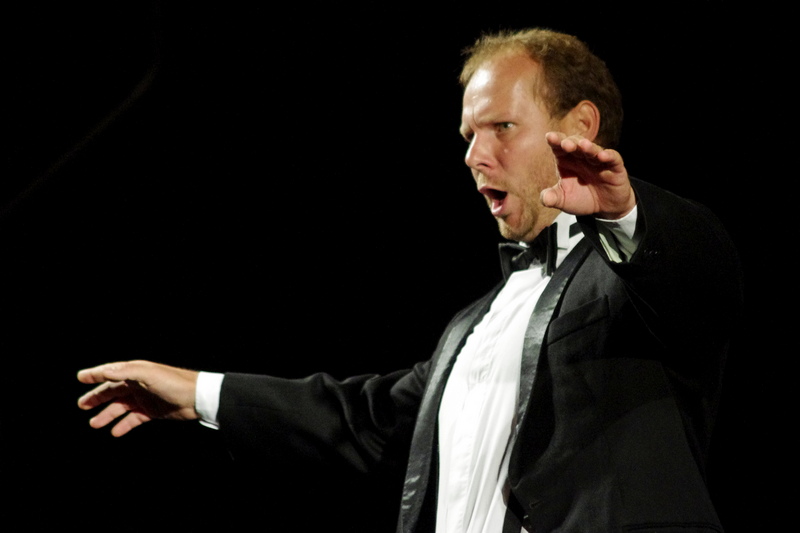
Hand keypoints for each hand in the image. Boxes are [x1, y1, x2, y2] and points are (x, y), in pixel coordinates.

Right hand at [77, 360, 199, 436]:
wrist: (197, 398)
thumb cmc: (174, 382)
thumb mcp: (148, 374)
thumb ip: (125, 372)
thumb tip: (104, 372)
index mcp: (136, 372)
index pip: (111, 372)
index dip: (95, 374)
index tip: (80, 377)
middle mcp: (139, 384)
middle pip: (113, 391)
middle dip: (97, 397)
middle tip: (82, 405)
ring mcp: (145, 398)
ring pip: (121, 407)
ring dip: (107, 414)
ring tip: (93, 424)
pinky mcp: (152, 411)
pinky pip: (133, 419)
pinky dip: (123, 425)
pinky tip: (114, 432)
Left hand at [541, 132, 635, 219]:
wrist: (605, 208)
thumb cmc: (581, 199)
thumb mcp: (564, 201)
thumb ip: (553, 198)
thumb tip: (545, 199)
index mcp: (566, 161)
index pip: (559, 147)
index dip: (555, 141)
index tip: (549, 137)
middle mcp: (582, 157)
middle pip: (576, 144)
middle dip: (571, 142)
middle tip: (565, 144)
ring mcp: (599, 160)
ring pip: (594, 149)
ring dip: (589, 147)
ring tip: (583, 145)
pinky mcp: (615, 167)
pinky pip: (613, 158)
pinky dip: (609, 156)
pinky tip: (603, 156)